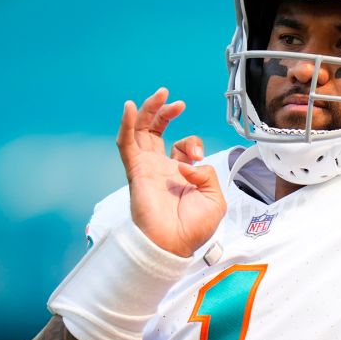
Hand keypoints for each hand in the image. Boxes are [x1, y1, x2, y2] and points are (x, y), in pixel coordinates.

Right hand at [116, 88, 225, 256]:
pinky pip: (126, 144)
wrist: (174, 245)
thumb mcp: (214, 198)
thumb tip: (189, 164)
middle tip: (176, 102)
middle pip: (157, 131)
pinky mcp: (136, 172)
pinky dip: (127, 125)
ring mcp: (146, 168)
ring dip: (148, 111)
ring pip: (141, 132)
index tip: (197, 156)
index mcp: (179, 174)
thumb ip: (207, 174)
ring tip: (159, 94)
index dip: (191, 142)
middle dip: (165, 113)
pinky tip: (131, 108)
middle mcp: (161, 168)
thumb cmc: (193, 228)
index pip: (182, 147)